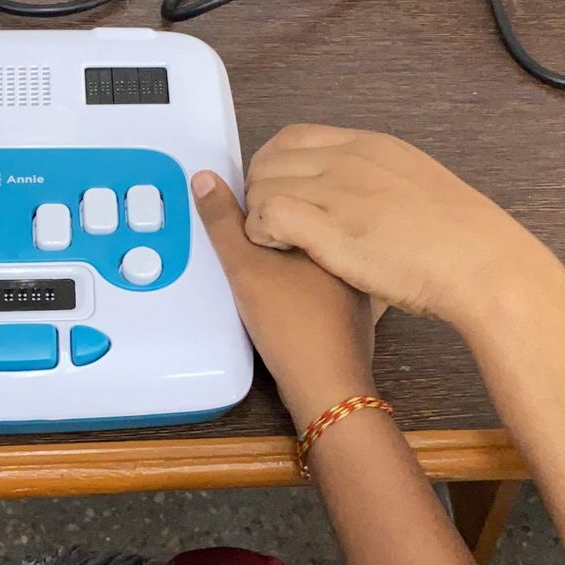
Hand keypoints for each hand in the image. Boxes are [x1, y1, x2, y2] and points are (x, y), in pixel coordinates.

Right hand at [193, 170, 378, 427]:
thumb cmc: (292, 324)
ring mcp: (358, 279)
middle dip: (277, 227)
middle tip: (246, 246)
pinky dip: (307, 282)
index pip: (292, 193)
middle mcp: (352, 247)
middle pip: (306, 221)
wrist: (325, 385)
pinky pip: (327, 279)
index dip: (258, 202)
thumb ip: (223, 223)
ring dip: (292, 254)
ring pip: (317, 250)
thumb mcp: (246, 267)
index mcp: (333, 225)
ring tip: (263, 272)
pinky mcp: (356, 307)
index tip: (238, 220)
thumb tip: (207, 179)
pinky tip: (290, 296)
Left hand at [239, 124, 564, 330]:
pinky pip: (266, 216)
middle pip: (270, 160)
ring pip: (262, 186)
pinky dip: (261, 233)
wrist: (482, 263)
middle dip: (260, 191)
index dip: (274, 166)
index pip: (294, 137)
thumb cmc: (461, 241)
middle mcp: (349, 159)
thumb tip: (367, 197)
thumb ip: (383, 182)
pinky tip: (279, 250)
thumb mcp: (419, 186)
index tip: (281, 194)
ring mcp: (338, 190)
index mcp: (372, 146)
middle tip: (273, 226)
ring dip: (259, 215)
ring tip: (278, 243)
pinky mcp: (328, 227)